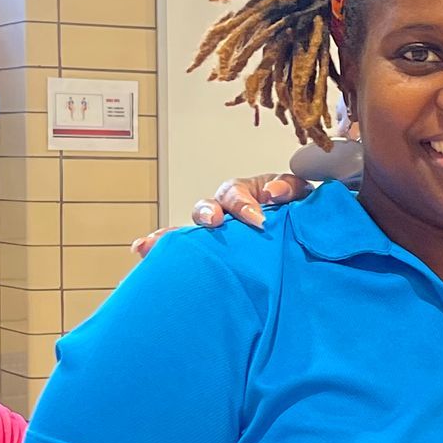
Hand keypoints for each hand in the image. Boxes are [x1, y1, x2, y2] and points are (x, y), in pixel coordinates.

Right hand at [130, 173, 301, 258]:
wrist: (300, 244)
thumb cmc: (296, 215)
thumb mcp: (300, 197)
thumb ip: (291, 190)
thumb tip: (274, 192)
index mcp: (246, 194)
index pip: (237, 194)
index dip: (243, 204)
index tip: (257, 220)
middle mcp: (224, 211)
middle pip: (208, 207)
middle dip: (207, 214)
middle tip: (214, 222)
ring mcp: (216, 232)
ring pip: (191, 228)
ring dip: (176, 233)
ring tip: (158, 241)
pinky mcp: (211, 253)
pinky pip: (183, 248)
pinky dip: (160, 246)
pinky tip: (142, 249)